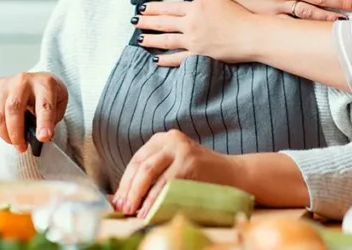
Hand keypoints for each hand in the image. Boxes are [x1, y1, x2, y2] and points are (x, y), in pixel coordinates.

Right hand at [0, 72, 67, 153]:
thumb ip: (52, 120)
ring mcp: (6, 83)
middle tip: (22, 147)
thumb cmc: (47, 95)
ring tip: (15, 143)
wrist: (35, 81)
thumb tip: (42, 137)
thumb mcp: (59, 105)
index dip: (44, 123)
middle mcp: (24, 80)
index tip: (43, 137)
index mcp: (45, 83)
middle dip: (17, 134)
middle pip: (14, 109)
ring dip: (5, 134)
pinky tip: (7, 131)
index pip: (44, 105)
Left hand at [112, 130, 238, 216]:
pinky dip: (153, 200)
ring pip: (149, 173)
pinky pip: (164, 184)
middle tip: (123, 209)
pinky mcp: (189, 162)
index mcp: (163, 138)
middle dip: (129, 190)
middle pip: (141, 166)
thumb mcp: (175, 167)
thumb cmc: (201, 176)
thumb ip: (153, 176)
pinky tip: (149, 211)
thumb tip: (122, 196)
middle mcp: (170, 139)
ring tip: (133, 213)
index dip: (124, 182)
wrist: (234, 174)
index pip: (137, 160)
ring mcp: (180, 150)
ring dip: (138, 196)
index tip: (117, 201)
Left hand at [132, 0, 257, 65]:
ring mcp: (194, 41)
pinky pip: (178, 58)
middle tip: (134, 21)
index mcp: (196, 7)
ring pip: (166, 40)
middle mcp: (191, 23)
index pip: (168, 7)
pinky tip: (155, 60)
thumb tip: (189, 6)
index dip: (153, 8)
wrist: (254, 34)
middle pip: (163, 22)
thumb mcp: (220, 2)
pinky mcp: (199, 55)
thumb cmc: (242, 15)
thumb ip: (202, 4)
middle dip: (146, 21)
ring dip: (151, 39)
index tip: (142, 8)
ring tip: (139, 39)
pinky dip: (165, 60)